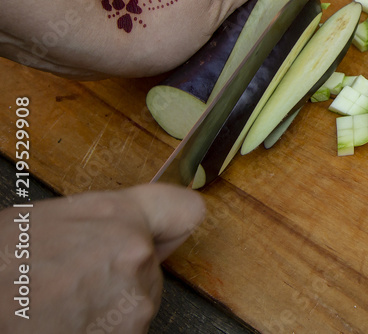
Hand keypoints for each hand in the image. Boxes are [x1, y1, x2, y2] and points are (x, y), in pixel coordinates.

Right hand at [0, 184, 204, 333]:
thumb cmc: (0, 268)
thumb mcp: (47, 219)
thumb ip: (102, 219)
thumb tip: (119, 228)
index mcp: (120, 218)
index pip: (184, 210)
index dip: (170, 223)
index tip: (163, 232)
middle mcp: (137, 258)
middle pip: (152, 264)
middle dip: (122, 271)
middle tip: (75, 277)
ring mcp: (135, 304)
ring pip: (137, 301)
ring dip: (108, 303)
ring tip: (60, 303)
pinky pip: (123, 330)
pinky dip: (99, 330)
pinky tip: (64, 322)